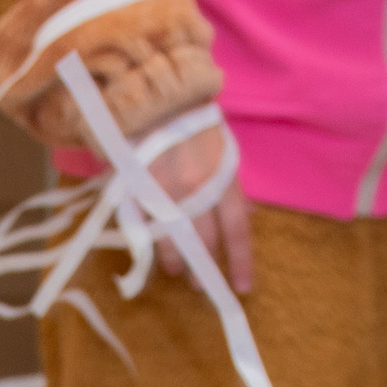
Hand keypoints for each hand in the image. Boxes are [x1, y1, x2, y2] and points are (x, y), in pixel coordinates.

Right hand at [148, 124, 254, 293]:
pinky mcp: (137, 193)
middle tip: (200, 283)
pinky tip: (154, 250)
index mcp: (222, 179)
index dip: (239, 261)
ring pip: (170, 242)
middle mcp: (196, 191)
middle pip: (201, 243)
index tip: (241, 286)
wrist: (157, 100)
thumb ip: (233, 187)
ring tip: (176, 270)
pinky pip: (145, 229)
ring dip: (174, 261)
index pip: (236, 230)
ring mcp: (164, 194)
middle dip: (202, 268)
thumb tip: (249, 215)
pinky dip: (150, 243)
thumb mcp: (224, 153)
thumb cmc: (194, 125)